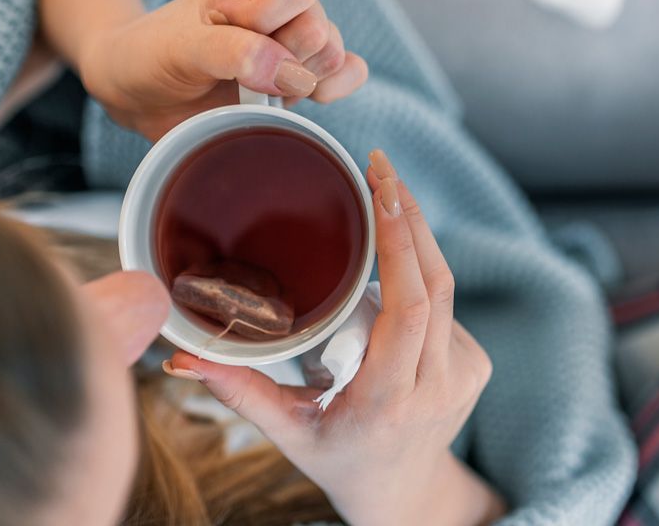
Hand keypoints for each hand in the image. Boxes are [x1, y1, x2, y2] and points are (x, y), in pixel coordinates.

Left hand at [37, 0, 367, 140]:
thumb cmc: (154, 54)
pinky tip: (290, 99)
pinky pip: (348, 76)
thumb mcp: (180, 47)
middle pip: (319, 29)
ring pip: (332, 58)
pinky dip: (328, 91)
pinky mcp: (306, 76)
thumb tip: (294, 75)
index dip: (264, 17)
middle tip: (231, 65)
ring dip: (293, 82)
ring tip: (249, 86)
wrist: (141, 94)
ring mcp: (298, 40)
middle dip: (277, 57)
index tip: (220, 26)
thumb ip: (234, 52)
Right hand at [166, 150, 503, 525]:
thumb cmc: (339, 459)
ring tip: (378, 199)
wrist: (405, 494)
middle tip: (378, 166)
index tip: (381, 189)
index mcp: (389, 399)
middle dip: (408, 215)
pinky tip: (392, 271)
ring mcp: (465, 372)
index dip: (401, 242)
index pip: (409, 307)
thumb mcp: (287, 431)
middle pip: (435, 281)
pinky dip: (418, 277)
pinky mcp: (477, 363)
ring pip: (444, 286)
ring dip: (413, 239)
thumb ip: (238, 391)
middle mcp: (437, 384)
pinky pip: (446, 305)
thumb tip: (180, 355)